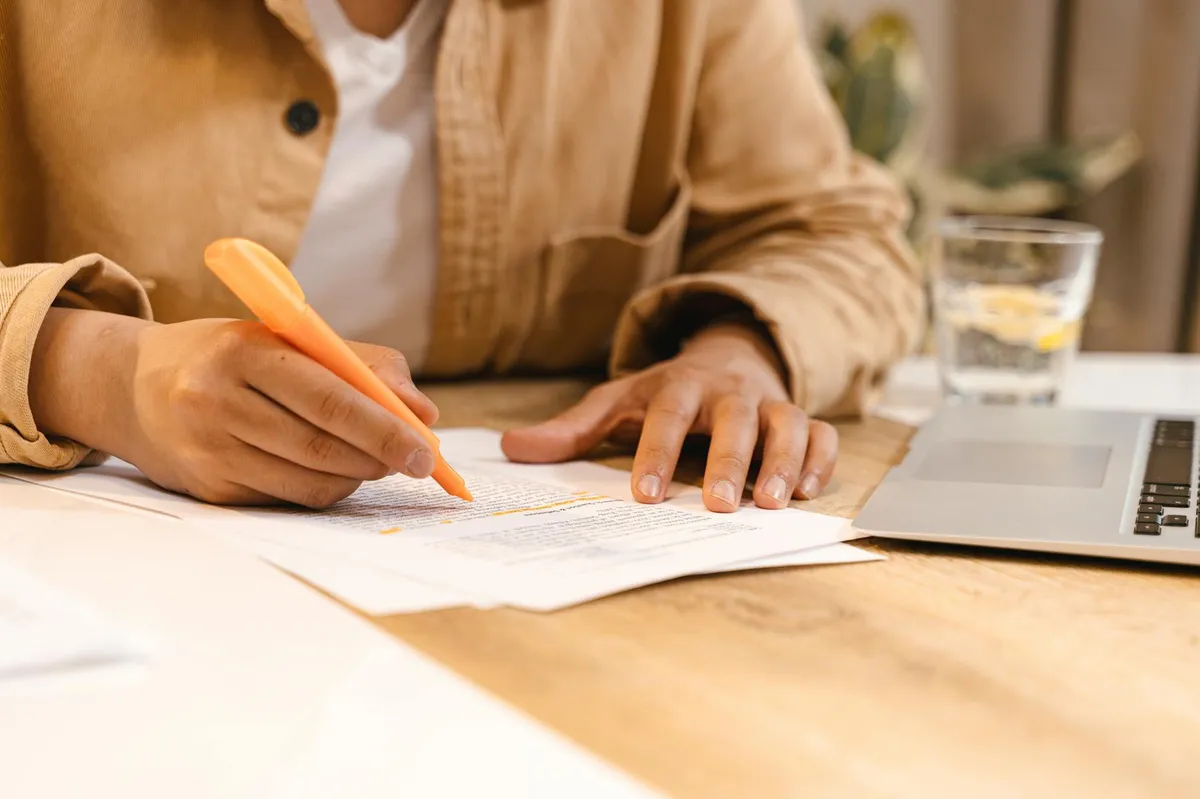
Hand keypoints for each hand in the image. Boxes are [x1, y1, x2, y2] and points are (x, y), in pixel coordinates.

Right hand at [30, 310, 437, 506]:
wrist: (132, 385)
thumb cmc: (231, 356)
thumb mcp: (288, 338)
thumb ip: (362, 365)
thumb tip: (424, 412)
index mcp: (243, 352)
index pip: (331, 399)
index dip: (386, 428)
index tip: (426, 448)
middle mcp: (217, 402)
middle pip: (322, 446)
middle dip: (381, 457)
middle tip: (417, 461)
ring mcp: (209, 451)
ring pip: (309, 481)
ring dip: (357, 476)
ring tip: (376, 460)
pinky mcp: (208, 490)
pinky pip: (287, 499)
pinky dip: (325, 489)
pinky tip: (334, 471)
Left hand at [501, 323, 836, 511]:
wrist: (728, 356)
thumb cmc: (668, 393)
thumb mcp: (618, 402)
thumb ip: (572, 430)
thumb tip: (511, 448)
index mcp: (680, 387)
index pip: (669, 417)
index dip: (658, 454)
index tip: (646, 494)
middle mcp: (729, 393)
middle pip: (735, 420)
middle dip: (729, 461)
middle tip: (719, 504)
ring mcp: (770, 404)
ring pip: (787, 424)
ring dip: (783, 462)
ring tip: (771, 503)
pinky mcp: (801, 418)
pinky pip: (821, 435)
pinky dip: (821, 460)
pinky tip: (808, 492)